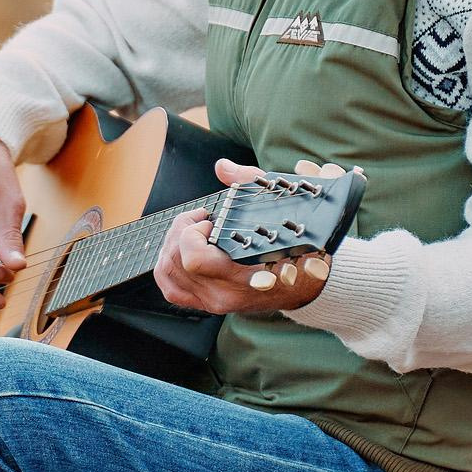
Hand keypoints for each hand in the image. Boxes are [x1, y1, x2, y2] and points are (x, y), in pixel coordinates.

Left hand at [153, 158, 342, 314]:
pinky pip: (170, 287)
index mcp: (246, 277)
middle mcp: (226, 294)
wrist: (305, 285)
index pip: (195, 261)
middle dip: (181, 231)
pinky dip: (167, 264)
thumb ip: (252, 184)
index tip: (210, 220)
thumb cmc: (296, 246)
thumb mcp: (283, 209)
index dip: (192, 234)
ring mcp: (213, 302)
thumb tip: (223, 167)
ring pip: (167, 272)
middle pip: (176, 262)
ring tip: (192, 229)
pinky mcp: (204, 303)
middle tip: (201, 220)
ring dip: (172, 243)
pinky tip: (180, 247)